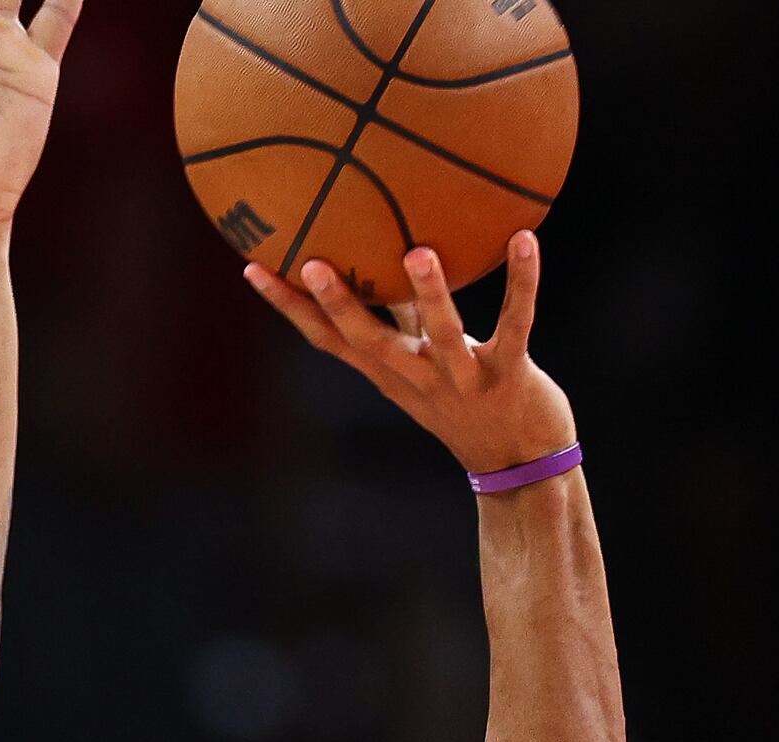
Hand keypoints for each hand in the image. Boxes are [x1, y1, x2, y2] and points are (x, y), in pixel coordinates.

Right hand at [246, 232, 573, 476]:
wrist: (521, 465)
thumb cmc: (468, 402)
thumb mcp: (421, 367)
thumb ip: (398, 321)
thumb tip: (380, 261)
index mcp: (391, 374)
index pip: (328, 339)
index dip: (289, 307)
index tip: (253, 267)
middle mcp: (419, 379)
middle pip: (370, 344)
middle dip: (340, 305)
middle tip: (312, 265)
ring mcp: (464, 381)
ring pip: (444, 336)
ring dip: (430, 295)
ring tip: (418, 254)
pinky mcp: (511, 376)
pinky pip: (516, 324)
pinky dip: (522, 283)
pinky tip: (525, 238)